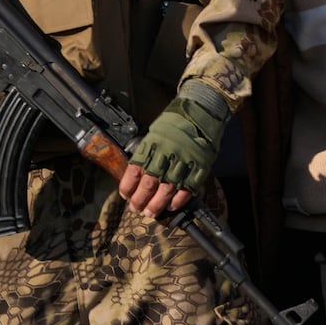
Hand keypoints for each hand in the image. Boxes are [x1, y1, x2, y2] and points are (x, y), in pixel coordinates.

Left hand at [120, 82, 228, 216]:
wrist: (200, 112)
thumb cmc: (174, 123)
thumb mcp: (154, 134)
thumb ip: (147, 153)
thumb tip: (137, 176)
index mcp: (151, 144)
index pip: (134, 169)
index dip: (128, 186)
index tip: (124, 195)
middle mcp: (166, 153)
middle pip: (149, 183)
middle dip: (140, 199)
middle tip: (136, 208)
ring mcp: (183, 161)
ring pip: (167, 189)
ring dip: (157, 204)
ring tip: (151, 213)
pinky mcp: (199, 167)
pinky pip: (187, 189)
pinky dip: (179, 201)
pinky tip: (171, 207)